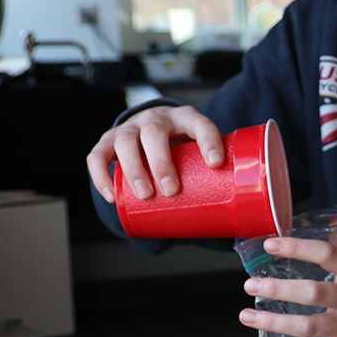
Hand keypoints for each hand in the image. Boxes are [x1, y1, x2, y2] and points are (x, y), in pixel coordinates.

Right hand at [85, 106, 223, 202]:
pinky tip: (112, 196)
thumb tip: (238, 217)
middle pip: (154, 133)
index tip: (216, 164)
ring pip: (125, 142)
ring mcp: (129, 128)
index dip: (209, 141)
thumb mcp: (198, 153)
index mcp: (185, 119)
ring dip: (134, 169)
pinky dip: (102, 176)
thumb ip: (215, 175)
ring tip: (145, 195)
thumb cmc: (181, 150)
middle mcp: (156, 119)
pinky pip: (98, 156)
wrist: (150, 133)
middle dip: (161, 162)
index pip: (200, 124)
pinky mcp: (108, 141)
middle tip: (170, 189)